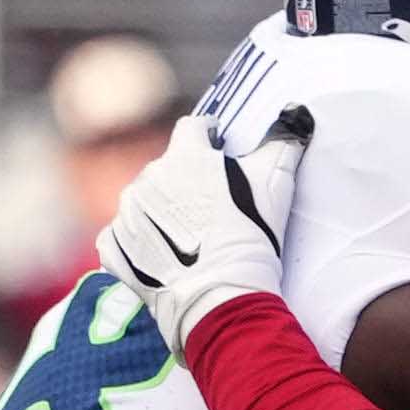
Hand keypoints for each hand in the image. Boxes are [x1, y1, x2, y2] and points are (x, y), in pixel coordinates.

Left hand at [93, 108, 310, 334]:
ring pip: (144, 200)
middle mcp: (147, 178)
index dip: (207, 133)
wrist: (219, 296)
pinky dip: (140, 239)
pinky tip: (163, 252)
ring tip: (188, 233)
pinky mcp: (114, 245)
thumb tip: (295, 113)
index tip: (217, 143)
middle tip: (210, 202)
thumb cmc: (249, 235)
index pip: (192, 128)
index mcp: (184, 157)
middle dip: (186, 179)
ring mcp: (126, 213)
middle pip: (167, 167)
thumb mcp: (276, 183)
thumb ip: (283, 142)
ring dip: (162, 209)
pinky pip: (124, 234)